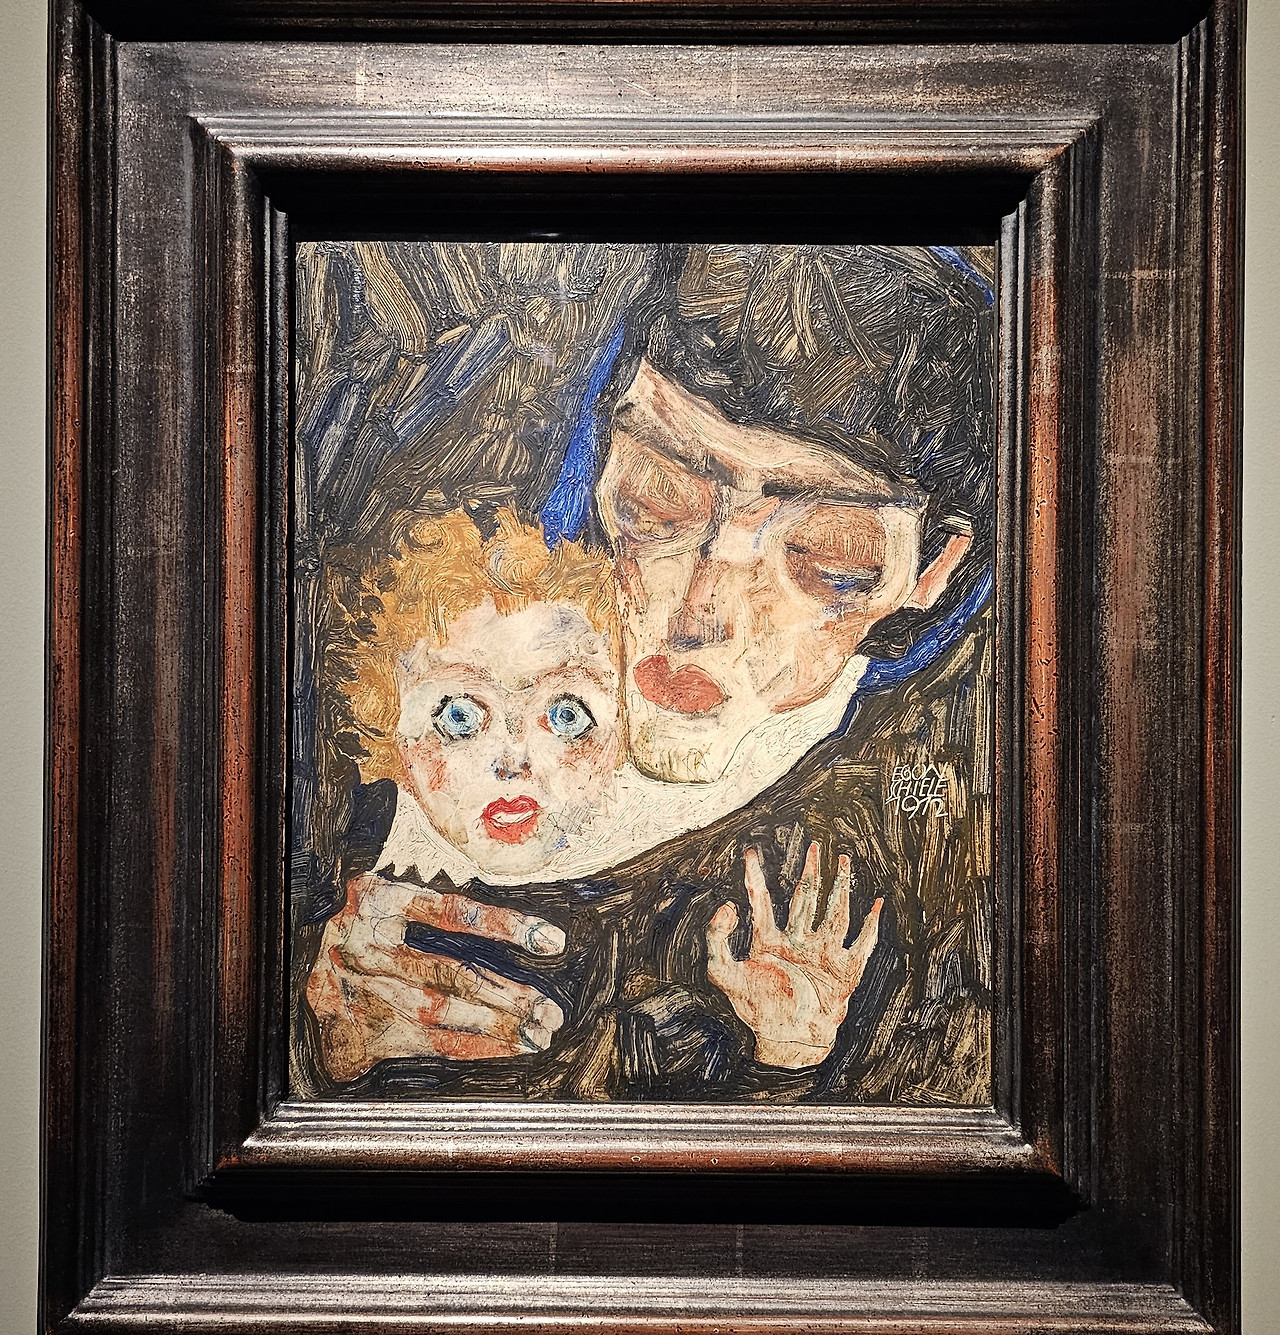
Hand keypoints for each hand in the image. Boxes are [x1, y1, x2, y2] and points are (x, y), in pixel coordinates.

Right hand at [305, 872, 566, 1081]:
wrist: (293, 952)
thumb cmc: (358, 914)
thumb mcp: (382, 888)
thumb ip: (435, 900)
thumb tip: (520, 930)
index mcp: (378, 896)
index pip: (452, 914)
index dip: (504, 926)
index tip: (553, 942)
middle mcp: (366, 943)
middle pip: (449, 973)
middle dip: (507, 995)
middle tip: (551, 1012)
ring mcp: (358, 988)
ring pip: (436, 1012)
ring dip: (492, 1026)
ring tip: (537, 1034)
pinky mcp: (351, 1025)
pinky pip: (420, 1041)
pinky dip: (467, 1045)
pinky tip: (505, 1046)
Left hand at [706, 842, 882, 1069]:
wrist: (787, 1039)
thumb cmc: (756, 1010)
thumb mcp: (723, 974)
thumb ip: (716, 939)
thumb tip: (728, 905)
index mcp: (768, 942)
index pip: (762, 901)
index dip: (754, 877)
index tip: (749, 853)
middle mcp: (797, 943)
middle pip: (805, 898)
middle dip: (810, 871)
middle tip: (815, 845)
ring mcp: (821, 953)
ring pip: (833, 911)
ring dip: (839, 886)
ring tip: (844, 860)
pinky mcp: (843, 969)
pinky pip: (861, 942)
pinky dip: (870, 923)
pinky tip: (875, 903)